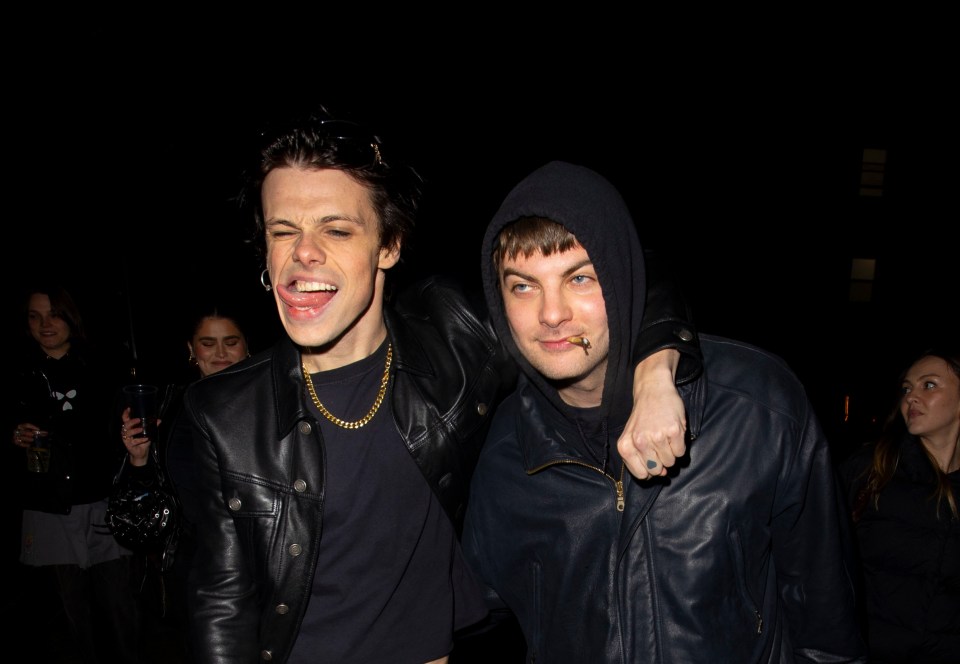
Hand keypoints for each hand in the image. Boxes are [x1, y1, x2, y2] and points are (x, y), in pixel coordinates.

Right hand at [12, 423, 42, 448]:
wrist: (21, 438)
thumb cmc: (28, 433)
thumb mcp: (33, 431)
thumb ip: (38, 432)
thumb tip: (46, 433)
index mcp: (21, 426)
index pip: (26, 425)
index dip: (32, 427)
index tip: (38, 429)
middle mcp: (17, 430)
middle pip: (23, 431)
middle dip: (29, 433)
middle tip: (34, 435)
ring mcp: (15, 436)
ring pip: (20, 437)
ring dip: (27, 438)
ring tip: (32, 440)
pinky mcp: (15, 442)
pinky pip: (19, 443)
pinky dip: (24, 444)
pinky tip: (29, 445)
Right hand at [120, 406, 151, 466]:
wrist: (141, 453)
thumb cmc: (143, 441)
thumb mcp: (149, 432)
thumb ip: (152, 426)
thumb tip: (159, 420)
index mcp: (130, 427)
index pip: (125, 419)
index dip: (126, 414)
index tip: (128, 408)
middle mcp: (127, 432)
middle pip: (125, 425)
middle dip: (131, 421)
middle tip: (138, 420)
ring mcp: (127, 439)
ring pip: (127, 433)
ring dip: (134, 430)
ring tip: (141, 429)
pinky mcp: (129, 445)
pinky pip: (133, 442)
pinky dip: (140, 440)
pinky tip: (145, 438)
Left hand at [618, 349, 686, 479]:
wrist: (653, 389)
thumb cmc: (643, 416)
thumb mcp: (633, 436)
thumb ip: (642, 458)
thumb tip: (663, 474)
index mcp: (626, 446)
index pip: (641, 475)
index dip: (648, 469)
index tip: (650, 458)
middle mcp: (640, 442)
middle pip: (656, 470)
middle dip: (660, 462)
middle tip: (658, 445)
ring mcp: (657, 437)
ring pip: (670, 462)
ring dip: (671, 452)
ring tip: (665, 436)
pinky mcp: (674, 431)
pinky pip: (681, 452)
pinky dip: (679, 445)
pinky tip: (673, 432)